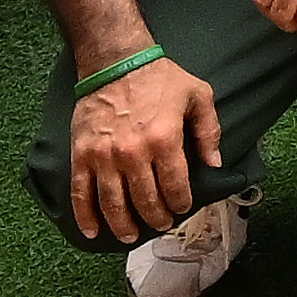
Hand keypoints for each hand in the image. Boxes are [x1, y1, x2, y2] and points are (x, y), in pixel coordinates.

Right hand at [55, 49, 214, 244]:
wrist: (115, 62)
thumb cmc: (159, 78)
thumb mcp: (198, 95)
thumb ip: (209, 131)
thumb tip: (215, 163)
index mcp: (164, 139)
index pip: (175, 186)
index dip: (180, 203)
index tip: (181, 208)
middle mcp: (133, 153)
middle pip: (145, 200)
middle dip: (156, 218)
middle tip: (161, 224)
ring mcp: (104, 156)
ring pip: (113, 204)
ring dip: (124, 225)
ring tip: (131, 235)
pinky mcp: (82, 155)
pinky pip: (81, 193)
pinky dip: (85, 217)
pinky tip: (93, 232)